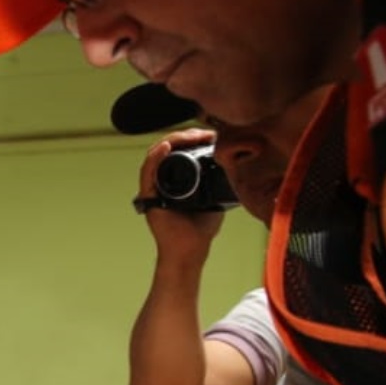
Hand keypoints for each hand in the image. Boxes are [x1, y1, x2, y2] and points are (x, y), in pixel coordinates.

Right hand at [138, 128, 224, 260]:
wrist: (190, 251)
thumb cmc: (200, 230)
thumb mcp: (214, 198)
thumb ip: (219, 184)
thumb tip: (237, 167)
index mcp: (175, 180)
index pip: (178, 151)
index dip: (191, 139)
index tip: (209, 134)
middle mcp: (161, 181)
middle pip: (167, 149)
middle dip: (184, 136)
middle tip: (202, 133)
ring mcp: (154, 188)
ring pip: (156, 155)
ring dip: (171, 141)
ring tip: (189, 136)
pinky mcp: (149, 197)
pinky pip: (148, 172)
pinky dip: (156, 157)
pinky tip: (166, 147)